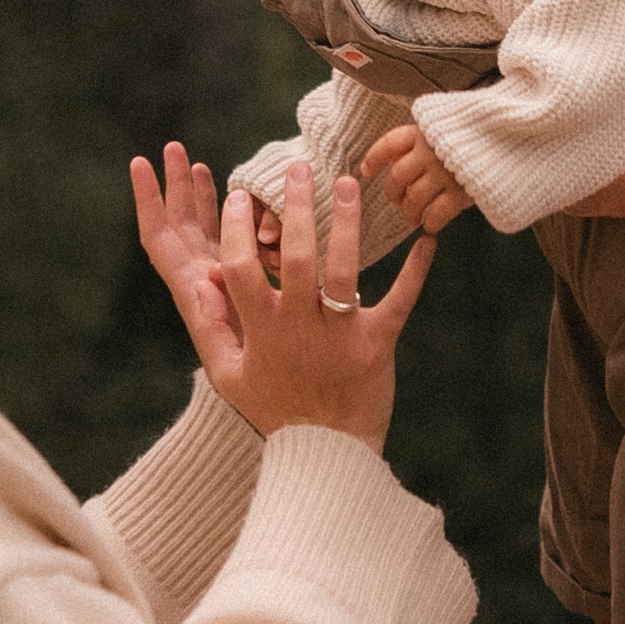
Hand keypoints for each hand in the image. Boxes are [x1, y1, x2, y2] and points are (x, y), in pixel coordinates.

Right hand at [128, 145, 431, 449]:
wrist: (327, 457)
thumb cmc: (275, 410)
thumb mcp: (228, 376)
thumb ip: (211, 326)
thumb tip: (197, 278)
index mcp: (262, 332)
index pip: (240, 270)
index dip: (238, 230)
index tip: (242, 195)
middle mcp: (300, 330)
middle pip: (297, 258)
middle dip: (296, 209)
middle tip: (298, 166)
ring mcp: (341, 337)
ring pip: (344, 271)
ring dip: (347, 224)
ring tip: (348, 181)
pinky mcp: (379, 345)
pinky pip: (399, 302)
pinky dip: (415, 272)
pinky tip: (427, 240)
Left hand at [361, 118, 473, 236]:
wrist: (519, 136)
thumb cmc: (484, 132)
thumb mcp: (452, 123)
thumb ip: (427, 135)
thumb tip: (397, 154)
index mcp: (426, 130)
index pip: (390, 143)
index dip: (374, 158)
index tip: (365, 171)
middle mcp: (430, 151)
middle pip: (397, 177)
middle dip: (393, 194)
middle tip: (397, 203)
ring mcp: (445, 172)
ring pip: (413, 199)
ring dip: (410, 213)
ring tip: (413, 220)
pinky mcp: (461, 192)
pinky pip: (436, 214)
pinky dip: (431, 223)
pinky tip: (432, 226)